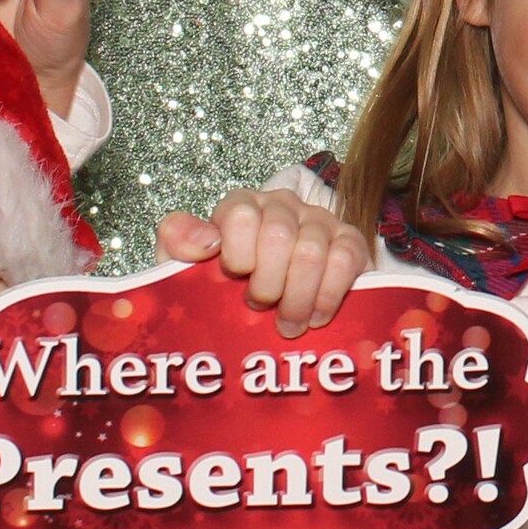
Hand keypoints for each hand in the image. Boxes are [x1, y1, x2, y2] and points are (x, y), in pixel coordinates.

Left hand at [158, 187, 372, 338]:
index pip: (240, 213)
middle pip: (278, 236)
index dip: (236, 253)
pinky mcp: (350, 241)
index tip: (234, 278)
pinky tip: (315, 316)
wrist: (264, 311)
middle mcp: (282, 205)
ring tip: (286, 323)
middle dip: (266, 284)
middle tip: (259, 306)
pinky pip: (344, 260)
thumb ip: (177, 242)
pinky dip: (328, 296)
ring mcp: (319, 221)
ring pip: (311, 253)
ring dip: (296, 298)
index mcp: (242, 206)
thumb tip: (205, 240)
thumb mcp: (188, 268)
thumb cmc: (225, 289)